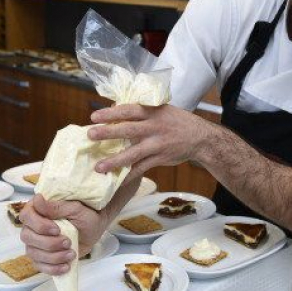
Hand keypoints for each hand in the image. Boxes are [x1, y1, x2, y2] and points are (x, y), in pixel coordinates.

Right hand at [19, 194, 106, 275]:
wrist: (95, 228)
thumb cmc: (85, 214)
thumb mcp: (74, 208)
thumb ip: (55, 206)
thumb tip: (37, 199)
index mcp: (37, 210)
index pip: (26, 216)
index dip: (39, 225)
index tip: (57, 229)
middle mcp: (32, 226)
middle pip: (28, 237)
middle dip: (49, 243)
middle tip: (67, 242)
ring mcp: (36, 243)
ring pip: (34, 253)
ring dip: (53, 256)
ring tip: (71, 253)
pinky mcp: (43, 257)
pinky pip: (40, 266)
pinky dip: (52, 268)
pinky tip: (66, 266)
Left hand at [88, 104, 211, 179]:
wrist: (200, 138)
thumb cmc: (176, 121)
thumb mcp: (161, 109)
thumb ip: (141, 110)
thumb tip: (114, 109)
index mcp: (153, 112)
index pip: (129, 110)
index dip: (111, 113)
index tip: (94, 117)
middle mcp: (154, 127)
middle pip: (128, 129)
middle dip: (108, 133)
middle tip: (90, 135)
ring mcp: (157, 144)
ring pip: (133, 153)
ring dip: (115, 161)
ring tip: (99, 167)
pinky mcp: (161, 159)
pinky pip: (142, 168)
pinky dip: (130, 175)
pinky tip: (118, 181)